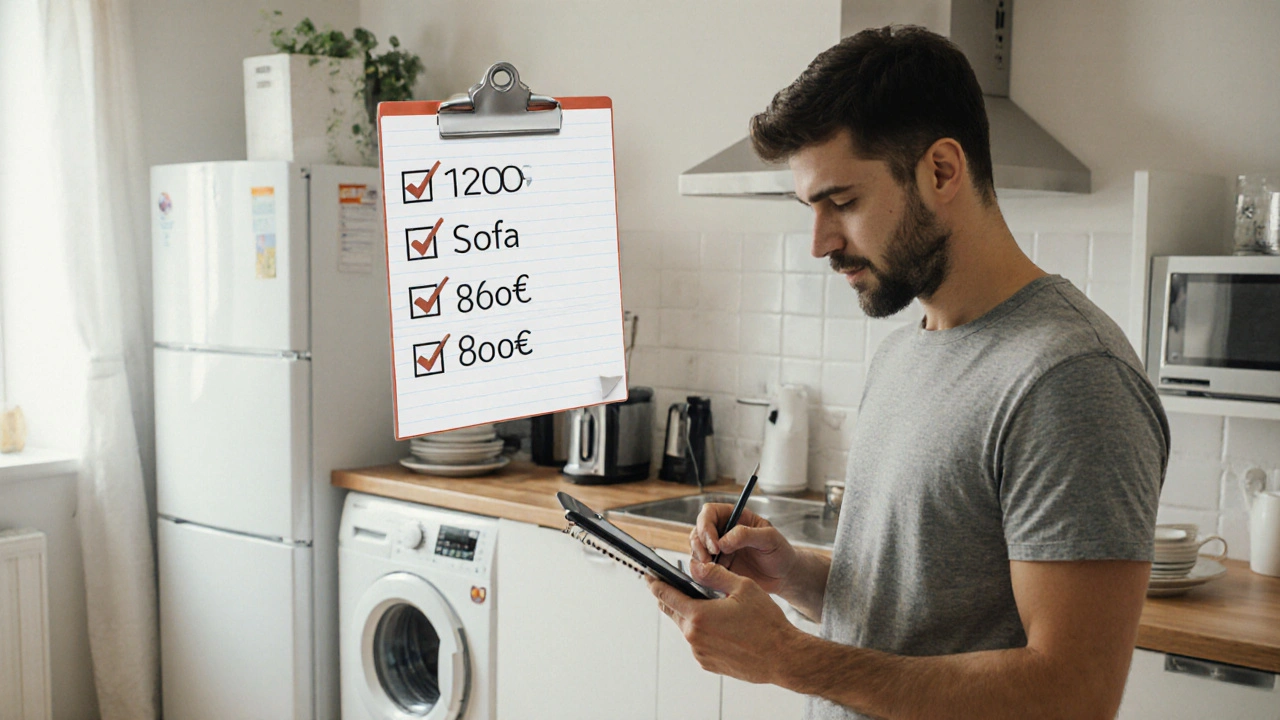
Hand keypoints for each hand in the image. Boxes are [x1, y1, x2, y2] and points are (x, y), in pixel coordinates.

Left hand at [648, 561, 799, 682]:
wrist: (783, 658)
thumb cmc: (766, 622)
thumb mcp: (743, 588)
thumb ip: (715, 574)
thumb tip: (694, 565)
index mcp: (699, 615)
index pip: (666, 595)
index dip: (655, 584)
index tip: (648, 577)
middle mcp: (694, 637)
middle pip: (673, 611)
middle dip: (671, 597)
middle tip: (672, 585)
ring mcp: (700, 653)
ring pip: (687, 627)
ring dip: (692, 615)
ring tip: (710, 605)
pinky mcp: (708, 664)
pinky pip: (698, 642)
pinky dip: (704, 631)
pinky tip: (722, 626)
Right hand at [690, 503, 796, 595]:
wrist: (784, 576)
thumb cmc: (781, 552)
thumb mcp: (770, 539)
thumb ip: (746, 535)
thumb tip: (723, 542)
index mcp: (734, 517)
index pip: (709, 512)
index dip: (706, 526)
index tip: (716, 545)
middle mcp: (722, 531)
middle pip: (698, 530)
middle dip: (699, 545)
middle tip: (709, 560)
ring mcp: (718, 550)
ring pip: (696, 549)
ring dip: (699, 559)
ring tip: (712, 570)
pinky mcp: (718, 567)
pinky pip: (701, 567)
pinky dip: (702, 572)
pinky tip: (715, 578)